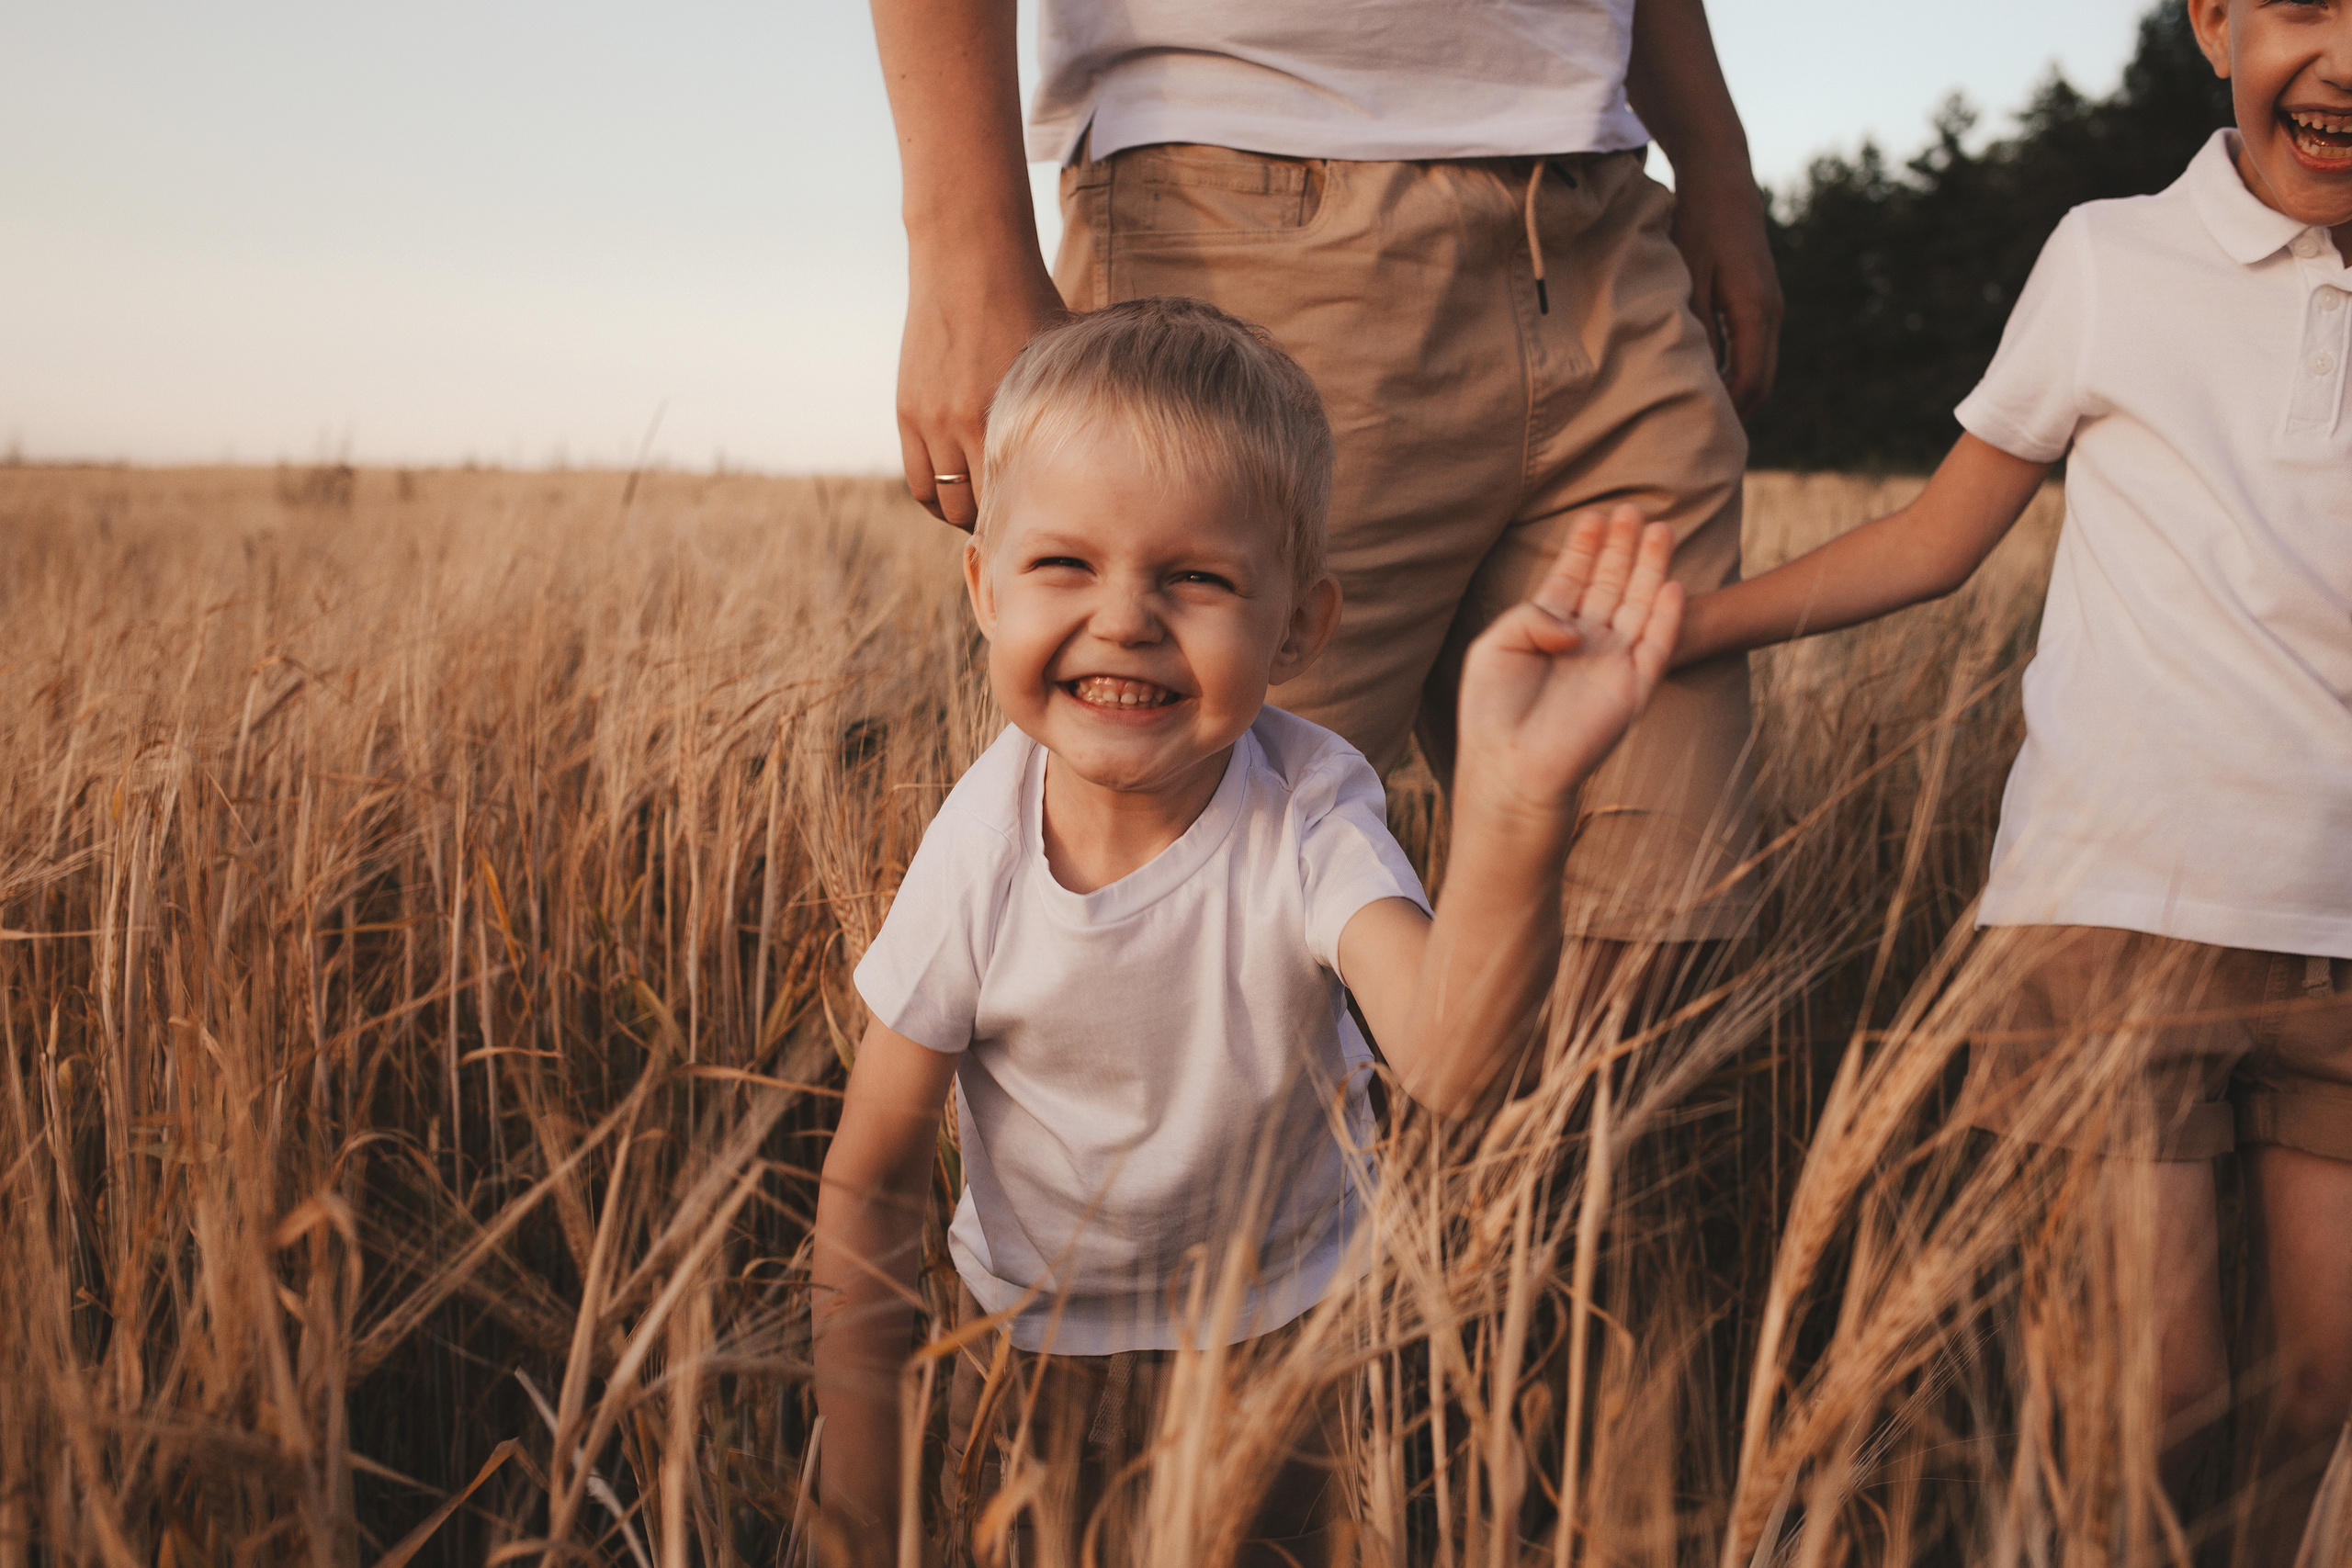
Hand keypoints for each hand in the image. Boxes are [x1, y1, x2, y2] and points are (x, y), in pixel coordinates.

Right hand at [897, 250, 1065, 528]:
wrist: (968, 257)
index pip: (1023, 495)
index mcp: (1014, 412)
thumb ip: (1069, 400)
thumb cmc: (1029, 302)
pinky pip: (919, 482)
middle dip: (1004, 523)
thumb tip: (1105, 443)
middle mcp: (970, 423)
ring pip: (946, 503)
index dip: (1037, 517)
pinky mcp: (909, 412)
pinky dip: (937, 498)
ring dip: (967, 516)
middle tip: (1022, 525)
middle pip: (984, 510)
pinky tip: (958, 494)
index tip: (1051, 522)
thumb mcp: (1059, 354)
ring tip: (988, 513)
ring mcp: (934, 420)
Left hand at [1453, 506, 1682, 827]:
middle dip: (1621, 548)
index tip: (1593, 515)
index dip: (1583, 547)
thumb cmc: (1492, 711)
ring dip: (1649, 569)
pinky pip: (1657, 646)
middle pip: (1609, 584)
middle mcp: (1582, 644)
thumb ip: (1533, 615)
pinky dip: (1667, 616)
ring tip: (1659, 529)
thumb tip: (1575, 623)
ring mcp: (1610, 664)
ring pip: (1637, 606)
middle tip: (1631, 509)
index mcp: (1546, 632)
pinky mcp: (1632, 689)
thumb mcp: (1495, 645)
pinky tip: (1673, 584)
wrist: (1510, 765)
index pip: (1571, 579)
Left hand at [1669, 174, 1782, 413]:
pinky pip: (1756, 351)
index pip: (1749, 382)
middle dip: (1738, 415)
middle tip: (1704, 441)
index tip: (1702, 437)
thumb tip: (1701, 379)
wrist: (1723, 182)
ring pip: (1761, 369)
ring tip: (1705, 418)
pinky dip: (1739, 373)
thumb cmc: (1699, 226)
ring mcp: (1771, 307)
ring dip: (1739, 395)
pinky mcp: (1762, 300)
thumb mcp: (1689, 280)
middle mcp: (1772, 314)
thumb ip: (1697, 330)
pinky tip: (1711, 382)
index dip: (1729, 414)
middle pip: (1762, 384)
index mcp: (1756, 313)